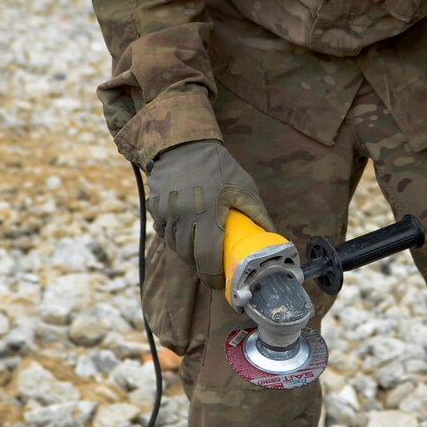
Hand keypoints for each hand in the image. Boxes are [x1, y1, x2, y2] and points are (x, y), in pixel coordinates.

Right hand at [146, 139, 272, 288]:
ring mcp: (166, 212)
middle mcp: (183, 216)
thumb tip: (271, 236)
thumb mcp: (244, 187)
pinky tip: (184, 234)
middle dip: (200, 268)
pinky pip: (163, 231)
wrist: (185, 143)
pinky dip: (173, 238)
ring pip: (174, 246)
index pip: (207, 259)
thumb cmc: (219, 166)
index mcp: (207, 214)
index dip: (213, 277)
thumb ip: (257, 213)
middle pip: (189, 257)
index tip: (221, 283)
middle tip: (212, 270)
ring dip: (186, 253)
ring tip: (199, 253)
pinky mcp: (155, 206)